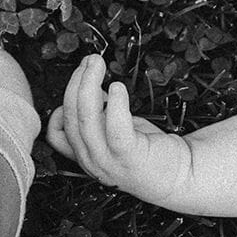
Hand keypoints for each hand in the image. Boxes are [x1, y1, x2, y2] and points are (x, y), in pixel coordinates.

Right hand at [46, 54, 193, 206]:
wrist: (180, 176)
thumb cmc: (148, 152)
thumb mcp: (113, 132)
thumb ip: (98, 114)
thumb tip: (89, 85)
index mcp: (85, 156)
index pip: (55, 133)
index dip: (61, 104)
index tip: (77, 81)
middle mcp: (91, 162)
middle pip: (70, 117)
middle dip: (76, 82)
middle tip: (90, 60)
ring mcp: (109, 162)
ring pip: (86, 119)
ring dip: (88, 85)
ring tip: (97, 65)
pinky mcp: (130, 157)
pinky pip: (115, 128)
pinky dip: (115, 104)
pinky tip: (118, 87)